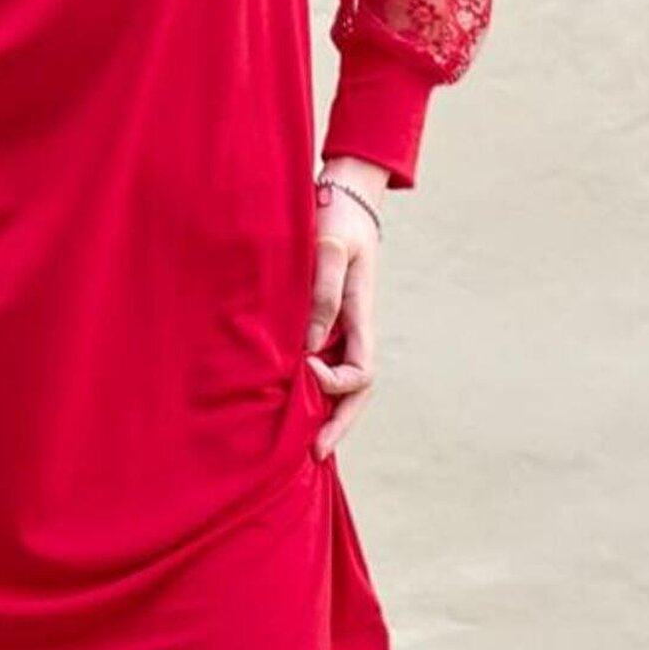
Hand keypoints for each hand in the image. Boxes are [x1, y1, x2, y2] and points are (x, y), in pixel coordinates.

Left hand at [305, 157, 385, 461]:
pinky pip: (319, 358)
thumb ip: (324, 292)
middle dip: (337, 424)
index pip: (360, 371)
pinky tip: (286, 401)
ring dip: (322, 411)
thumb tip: (311, 345)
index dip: (334, 383)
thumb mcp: (330, 246)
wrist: (341, 193)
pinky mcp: (322, 316)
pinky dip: (308, 385)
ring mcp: (340, 325)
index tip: (303, 369)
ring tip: (298, 445)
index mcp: (361, 315)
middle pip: (355, 390)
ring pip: (338, 380)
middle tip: (314, 456)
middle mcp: (353, 327)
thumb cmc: (335, 216)